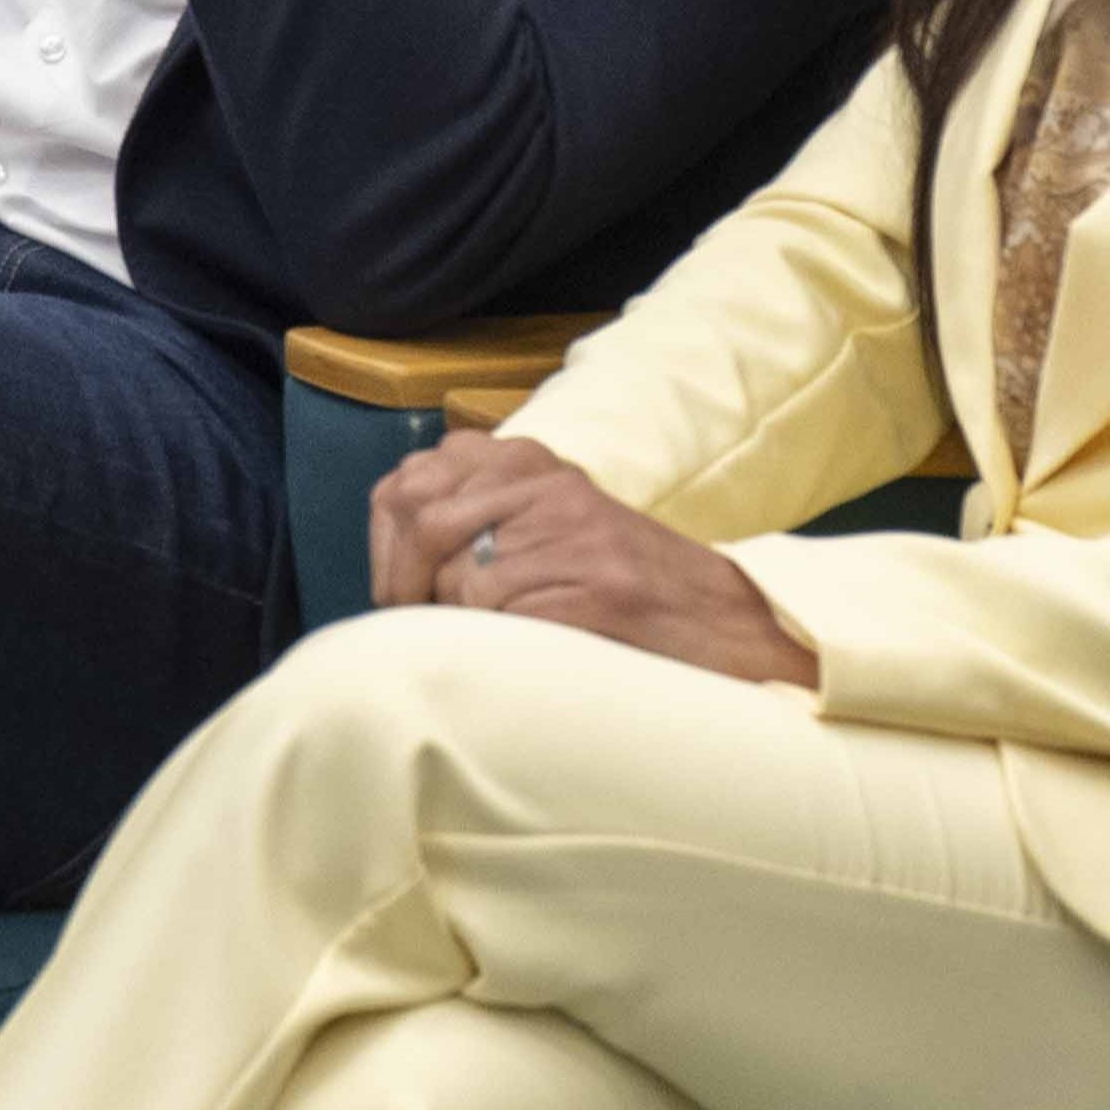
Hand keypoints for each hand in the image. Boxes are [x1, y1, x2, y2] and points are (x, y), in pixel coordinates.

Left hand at [367, 433, 820, 686]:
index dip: (388, 545)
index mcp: (527, 459)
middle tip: (421, 627)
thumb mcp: (545, 520)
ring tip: (487, 639)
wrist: (721, 619)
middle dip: (405, 587)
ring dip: (457, 622)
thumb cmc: (622, 583)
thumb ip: (477, 512)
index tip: (400, 590)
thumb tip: (390, 554)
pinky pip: (500, 616)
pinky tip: (522, 651)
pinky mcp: (593, 587)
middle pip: (422, 523)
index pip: (409, 482)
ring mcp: (572, 533)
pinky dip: (495, 644)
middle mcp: (546, 483)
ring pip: (456, 578)